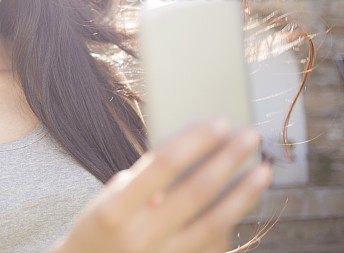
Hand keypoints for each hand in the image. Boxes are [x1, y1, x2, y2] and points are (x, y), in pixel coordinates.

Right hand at [51, 117, 271, 252]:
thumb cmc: (100, 227)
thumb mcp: (108, 198)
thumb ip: (144, 179)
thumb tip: (193, 150)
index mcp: (114, 208)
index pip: (162, 164)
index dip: (195, 141)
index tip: (220, 121)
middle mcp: (140, 235)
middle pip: (196, 190)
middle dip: (227, 159)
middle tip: (249, 136)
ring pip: (215, 222)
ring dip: (243, 193)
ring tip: (262, 169)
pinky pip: (214, 244)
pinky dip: (231, 220)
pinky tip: (242, 202)